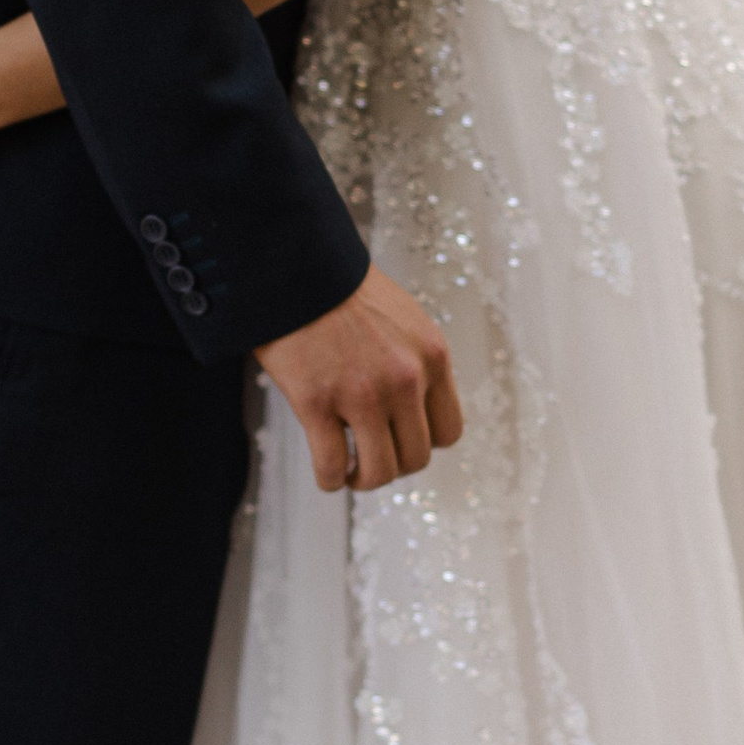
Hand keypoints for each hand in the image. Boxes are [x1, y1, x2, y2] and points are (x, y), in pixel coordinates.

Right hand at [257, 264, 462, 492]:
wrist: (294, 265)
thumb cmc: (342, 289)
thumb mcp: (403, 318)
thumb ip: (414, 361)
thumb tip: (411, 410)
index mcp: (432, 357)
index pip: (448, 431)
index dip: (423, 443)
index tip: (400, 439)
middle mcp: (405, 379)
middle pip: (416, 457)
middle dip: (393, 464)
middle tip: (369, 457)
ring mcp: (362, 393)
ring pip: (379, 472)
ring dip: (363, 479)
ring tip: (349, 471)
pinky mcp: (317, 402)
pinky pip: (333, 466)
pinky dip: (330, 479)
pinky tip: (327, 473)